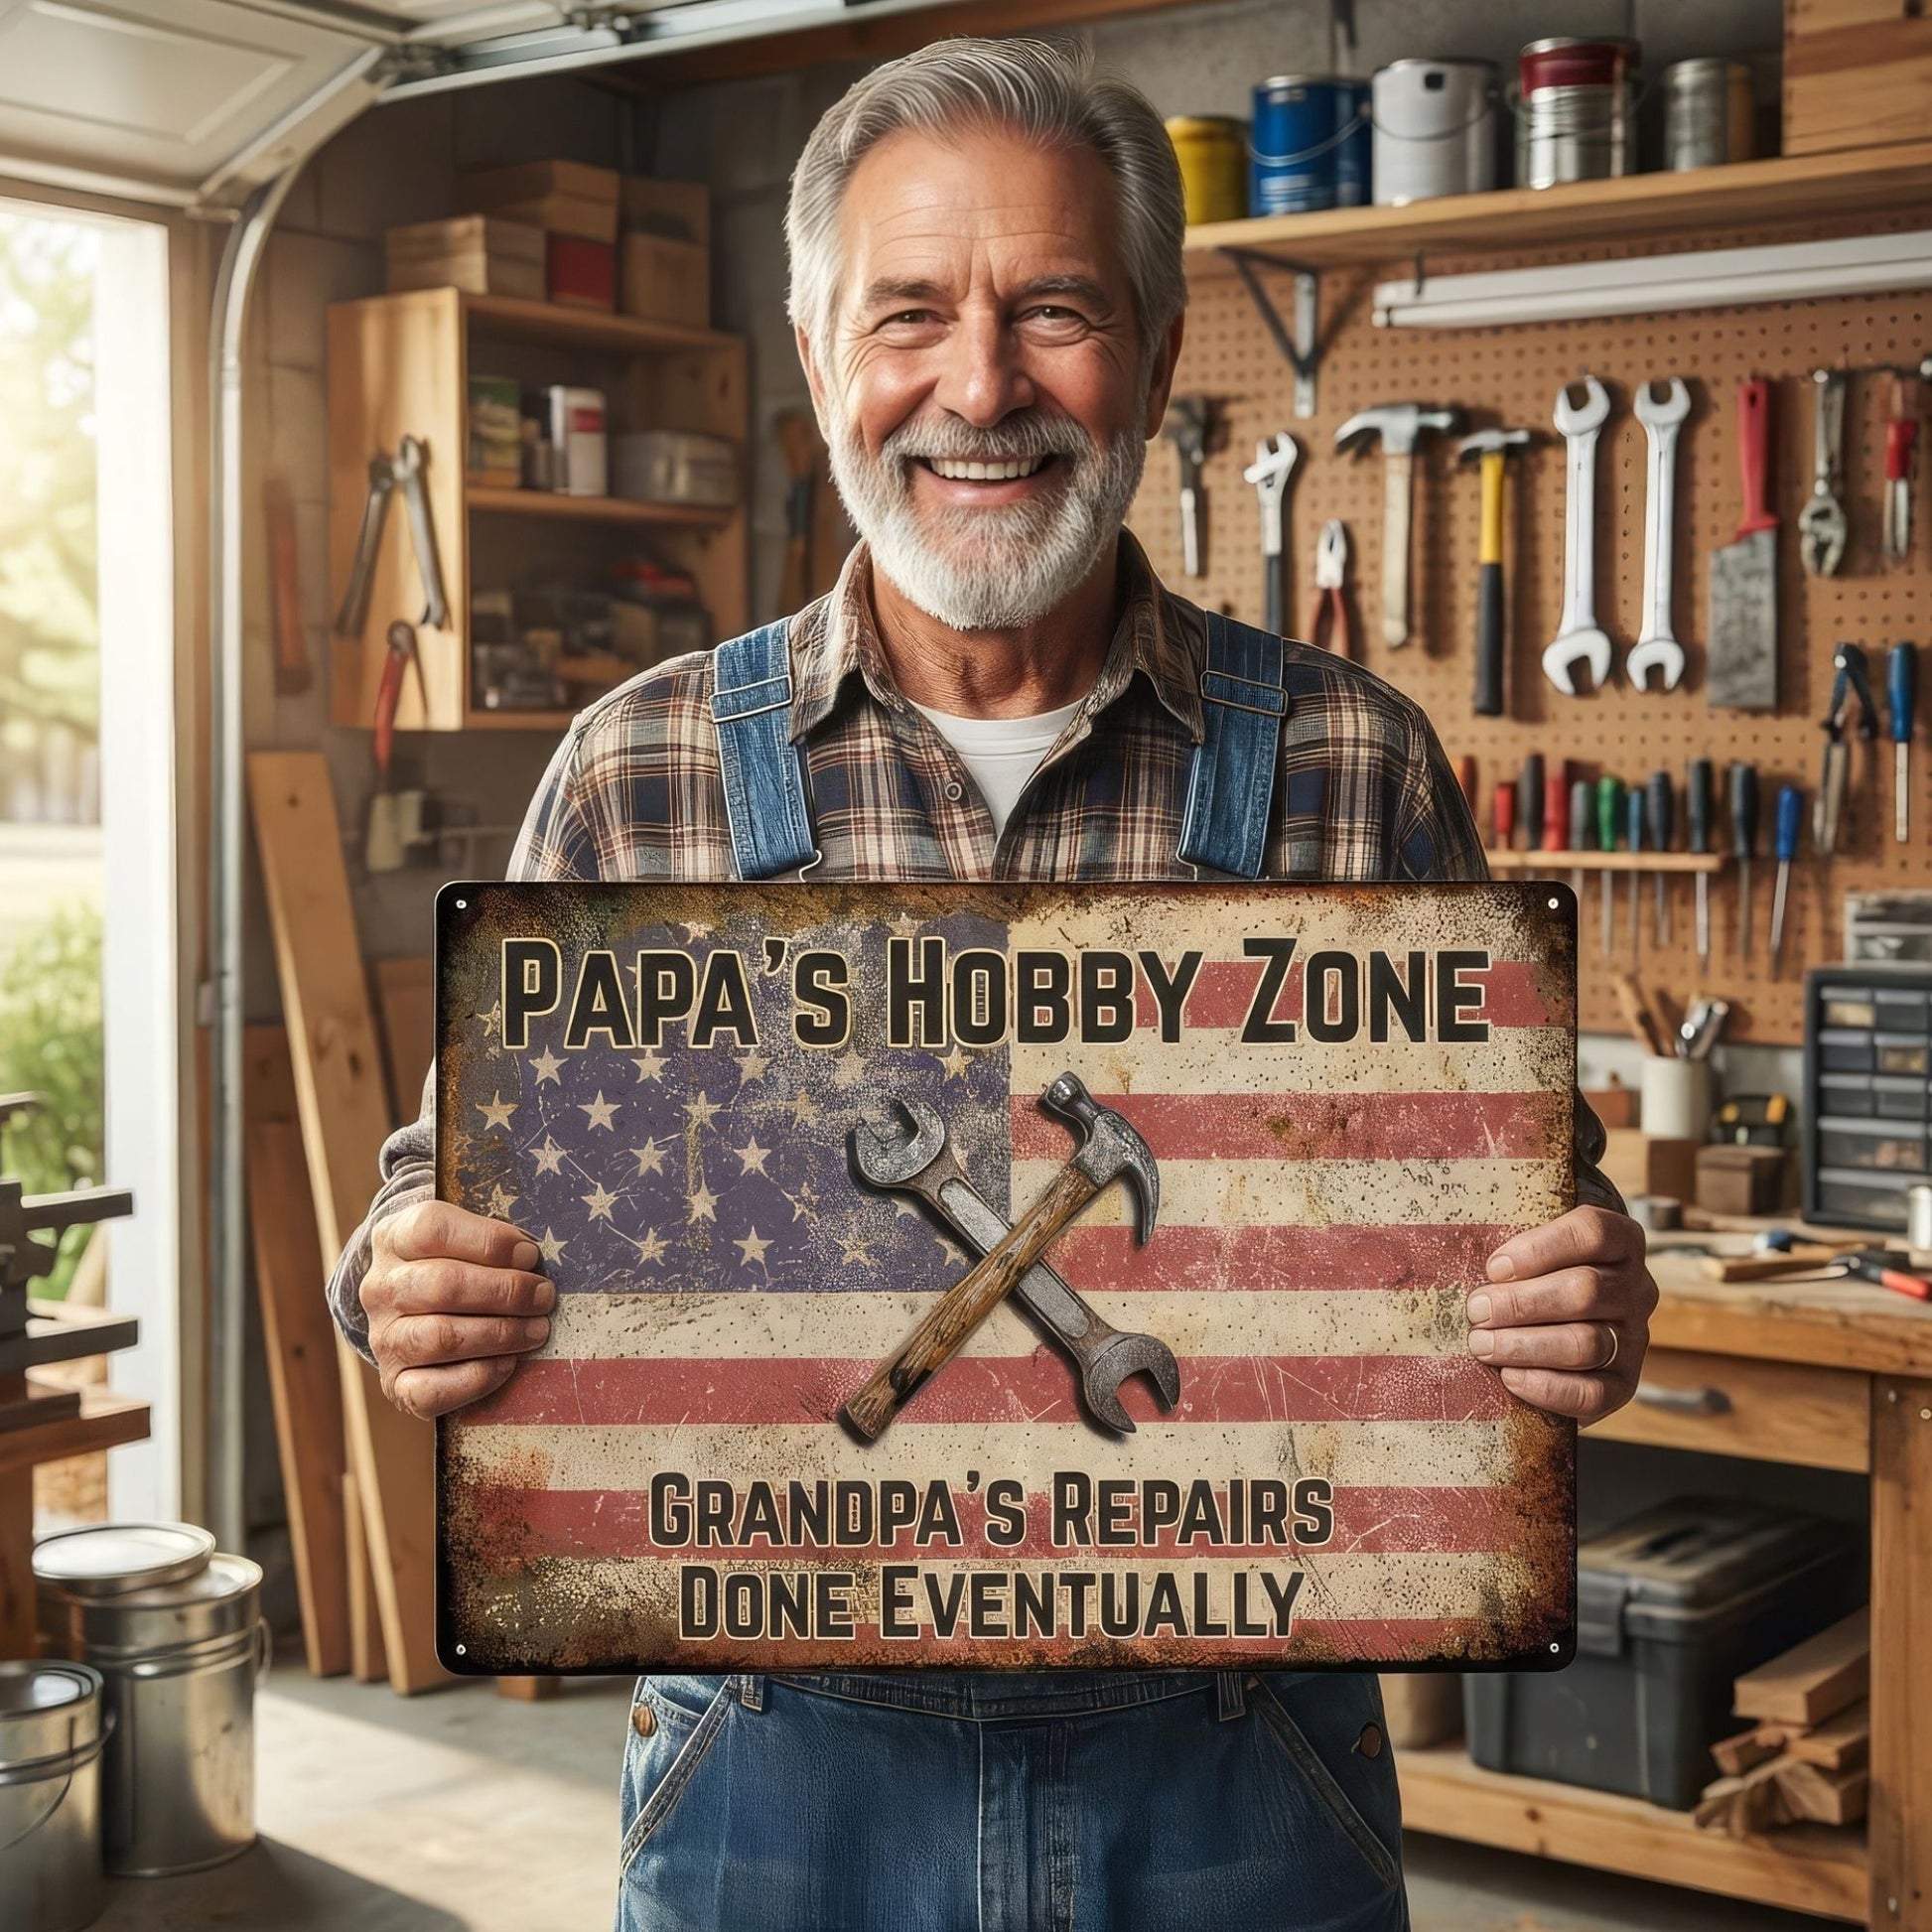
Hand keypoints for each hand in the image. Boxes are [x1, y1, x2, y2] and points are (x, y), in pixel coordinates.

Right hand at [360, 1201, 554, 1417]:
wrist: (413, 1316)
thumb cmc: (452, 1267)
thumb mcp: (461, 1238)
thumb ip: (489, 1241)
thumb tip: (529, 1258)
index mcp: (393, 1239)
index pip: (432, 1229)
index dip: (487, 1241)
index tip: (529, 1254)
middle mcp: (380, 1288)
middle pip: (443, 1284)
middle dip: (506, 1291)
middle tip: (543, 1296)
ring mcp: (384, 1339)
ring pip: (441, 1337)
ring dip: (501, 1334)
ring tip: (537, 1329)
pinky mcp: (394, 1383)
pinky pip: (432, 1389)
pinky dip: (478, 1377)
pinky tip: (508, 1364)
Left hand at [1466, 1206, 1655, 1422]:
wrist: (1558, 1335)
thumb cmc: (1533, 1279)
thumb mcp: (1529, 1252)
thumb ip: (1511, 1250)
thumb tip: (1458, 1252)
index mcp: (1620, 1243)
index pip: (1592, 1233)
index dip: (1539, 1249)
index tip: (1494, 1268)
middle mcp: (1636, 1288)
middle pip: (1584, 1290)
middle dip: (1520, 1303)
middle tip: (1477, 1311)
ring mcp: (1634, 1338)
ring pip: (1586, 1343)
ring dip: (1525, 1345)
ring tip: (1482, 1345)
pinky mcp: (1624, 1383)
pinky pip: (1592, 1392)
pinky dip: (1546, 1386)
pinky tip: (1510, 1378)